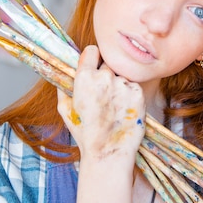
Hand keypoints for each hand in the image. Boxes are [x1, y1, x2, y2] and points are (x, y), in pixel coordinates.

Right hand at [57, 45, 145, 164]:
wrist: (108, 152)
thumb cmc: (85, 133)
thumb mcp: (65, 110)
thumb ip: (64, 87)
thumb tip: (64, 73)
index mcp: (84, 78)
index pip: (92, 51)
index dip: (93, 59)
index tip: (94, 66)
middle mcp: (104, 77)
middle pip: (108, 64)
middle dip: (106, 75)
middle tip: (105, 94)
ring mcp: (123, 84)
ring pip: (122, 76)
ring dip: (119, 86)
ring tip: (114, 106)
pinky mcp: (138, 93)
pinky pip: (133, 86)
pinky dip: (130, 95)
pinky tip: (124, 110)